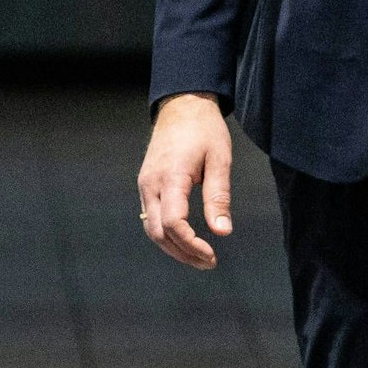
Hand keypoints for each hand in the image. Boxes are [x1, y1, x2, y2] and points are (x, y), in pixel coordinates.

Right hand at [137, 93, 233, 269]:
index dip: (191, 245)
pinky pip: (150, 217)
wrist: (182, 105)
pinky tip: (185, 239)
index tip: (212, 255)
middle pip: (158, 232)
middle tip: (209, 262)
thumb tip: (222, 231)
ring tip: (199, 256)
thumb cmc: (204, 129)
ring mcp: (145, 184)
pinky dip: (166, 234)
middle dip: (182, 253)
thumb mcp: (220, 159)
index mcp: (171, 176)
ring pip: (150, 228)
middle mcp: (151, 183)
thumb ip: (219, 197)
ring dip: (173, 247)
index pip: (173, 223)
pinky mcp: (146, 183)